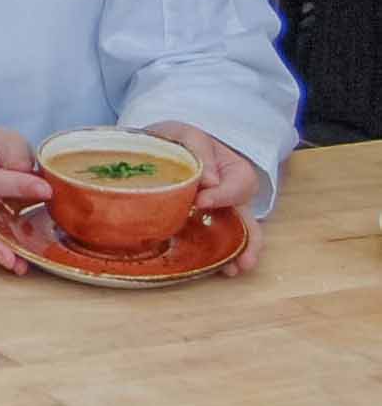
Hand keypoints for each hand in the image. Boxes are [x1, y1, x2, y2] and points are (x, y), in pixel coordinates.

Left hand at [146, 122, 265, 276]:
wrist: (156, 150)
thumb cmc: (177, 141)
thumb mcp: (187, 134)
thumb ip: (200, 148)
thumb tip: (211, 181)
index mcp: (234, 172)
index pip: (238, 186)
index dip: (224, 196)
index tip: (201, 201)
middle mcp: (231, 197)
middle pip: (249, 220)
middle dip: (249, 242)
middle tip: (245, 261)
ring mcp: (217, 215)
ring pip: (235, 237)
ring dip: (237, 255)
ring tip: (232, 271)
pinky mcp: (198, 226)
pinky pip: (211, 242)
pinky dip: (213, 256)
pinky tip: (210, 269)